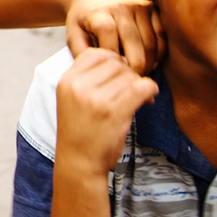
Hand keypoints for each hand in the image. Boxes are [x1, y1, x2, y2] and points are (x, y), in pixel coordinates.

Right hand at [55, 49, 157, 175]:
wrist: (79, 163)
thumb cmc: (79, 131)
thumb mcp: (71, 98)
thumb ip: (88, 77)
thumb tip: (121, 60)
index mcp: (67, 80)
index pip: (95, 53)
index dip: (111, 61)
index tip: (117, 77)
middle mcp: (78, 87)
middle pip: (115, 62)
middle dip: (128, 73)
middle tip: (133, 88)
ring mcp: (96, 99)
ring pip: (130, 75)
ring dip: (139, 84)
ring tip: (139, 98)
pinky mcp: (114, 113)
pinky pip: (142, 87)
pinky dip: (150, 90)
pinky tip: (148, 100)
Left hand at [65, 0, 164, 74]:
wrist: (93, 0)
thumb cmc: (83, 25)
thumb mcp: (74, 39)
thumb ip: (84, 55)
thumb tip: (104, 72)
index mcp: (99, 13)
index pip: (109, 34)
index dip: (113, 57)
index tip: (114, 74)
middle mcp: (120, 7)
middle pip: (134, 41)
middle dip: (134, 67)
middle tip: (131, 84)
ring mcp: (138, 6)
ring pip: (150, 42)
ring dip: (148, 64)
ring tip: (139, 76)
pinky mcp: (151, 9)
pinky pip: (161, 36)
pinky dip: (159, 54)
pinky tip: (150, 64)